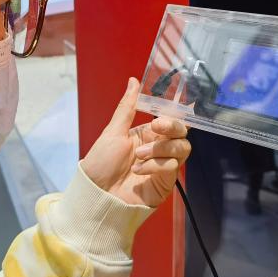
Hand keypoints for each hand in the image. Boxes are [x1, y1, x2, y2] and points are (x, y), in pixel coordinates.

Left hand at [81, 78, 191, 207]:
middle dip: (172, 126)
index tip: (170, 110)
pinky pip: (173, 167)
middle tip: (157, 126)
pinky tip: (138, 170)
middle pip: (182, 132)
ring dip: (160, 148)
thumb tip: (133, 81)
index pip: (170, 119)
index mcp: (147, 134)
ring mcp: (164, 166)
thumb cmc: (100, 164)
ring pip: (181, 148)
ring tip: (138, 156)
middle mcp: (159, 148)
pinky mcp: (166, 183)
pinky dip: (156, 165)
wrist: (95, 195)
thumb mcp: (113, 132)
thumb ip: (128, 107)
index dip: (174, 114)